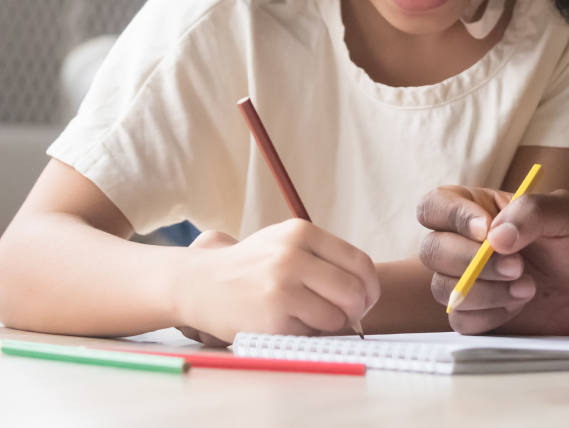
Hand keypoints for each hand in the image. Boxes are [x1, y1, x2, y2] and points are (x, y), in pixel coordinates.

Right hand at [172, 220, 379, 344]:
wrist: (198, 283)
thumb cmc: (250, 267)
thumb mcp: (285, 243)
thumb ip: (324, 258)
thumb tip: (366, 291)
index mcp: (301, 232)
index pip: (359, 262)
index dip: (370, 286)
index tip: (366, 298)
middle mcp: (292, 256)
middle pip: (354, 291)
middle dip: (358, 310)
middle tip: (348, 316)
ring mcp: (282, 288)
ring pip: (336, 317)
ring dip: (331, 325)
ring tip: (311, 318)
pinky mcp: (272, 319)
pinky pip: (311, 334)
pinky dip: (307, 334)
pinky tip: (288, 324)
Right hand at [417, 186, 568, 334]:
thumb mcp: (567, 214)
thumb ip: (531, 211)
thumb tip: (492, 237)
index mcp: (480, 210)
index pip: (436, 205)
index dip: (452, 217)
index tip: (486, 231)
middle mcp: (467, 244)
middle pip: (432, 250)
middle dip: (471, 261)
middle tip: (518, 267)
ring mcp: (470, 282)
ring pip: (442, 287)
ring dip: (485, 290)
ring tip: (528, 287)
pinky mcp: (478, 315)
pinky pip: (460, 319)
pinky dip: (489, 314)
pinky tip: (519, 306)